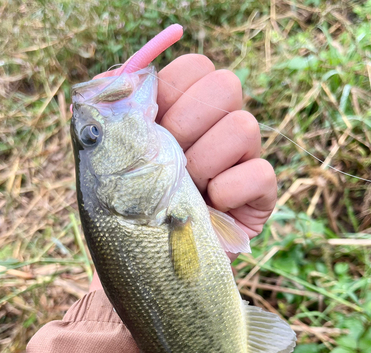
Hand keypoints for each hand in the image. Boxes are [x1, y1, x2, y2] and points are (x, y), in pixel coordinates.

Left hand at [90, 55, 276, 290]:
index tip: (151, 124)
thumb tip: (122, 77)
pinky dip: (230, 192)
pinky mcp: (260, 194)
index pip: (194, 67)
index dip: (173, 90)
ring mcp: (241, 160)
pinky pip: (261, 173)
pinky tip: (211, 208)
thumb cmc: (129, 215)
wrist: (151, 267)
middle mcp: (215, 130)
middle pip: (226, 85)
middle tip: (168, 158)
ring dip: (205, 161)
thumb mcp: (109, 166)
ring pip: (245, 126)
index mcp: (182, 114)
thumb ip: (115, 118)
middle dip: (188, 123)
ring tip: (188, 190)